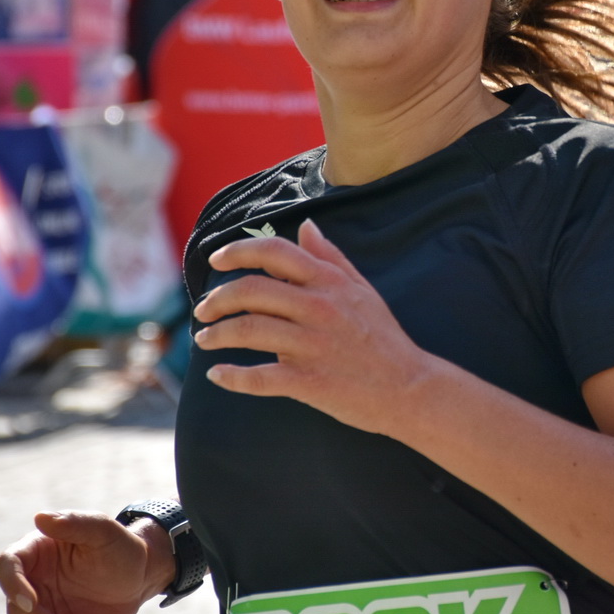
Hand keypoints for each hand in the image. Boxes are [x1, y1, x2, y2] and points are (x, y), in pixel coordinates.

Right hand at [0, 510, 171, 613]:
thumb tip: (40, 517)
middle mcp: (29, 580)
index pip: (6, 565)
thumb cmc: (120, 547)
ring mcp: (37, 607)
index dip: (14, 586)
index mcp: (35, 550)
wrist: (138, 577)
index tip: (34, 603)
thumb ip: (75, 522)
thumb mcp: (105, 530)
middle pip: (18, 607)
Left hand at [194, 219, 435, 435]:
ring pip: (248, 331)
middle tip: (203, 311)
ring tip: (204, 340)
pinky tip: (217, 375)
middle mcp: (319, 308)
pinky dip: (232, 377)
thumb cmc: (384, 338)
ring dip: (216, 335)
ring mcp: (313, 345)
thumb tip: (306, 226)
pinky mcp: (309, 381)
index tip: (216, 261)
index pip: (274, 253)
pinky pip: (259, 377)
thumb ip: (331, 257)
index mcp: (329, 283)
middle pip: (250, 291)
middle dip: (217, 299)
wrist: (410, 388)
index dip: (237, 251)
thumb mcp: (362, 290)